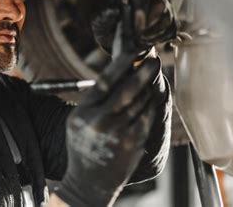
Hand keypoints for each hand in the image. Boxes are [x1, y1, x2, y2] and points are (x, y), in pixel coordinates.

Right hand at [54, 55, 161, 206]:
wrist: (88, 181)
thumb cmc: (83, 144)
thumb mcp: (78, 119)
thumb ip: (94, 99)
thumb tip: (117, 71)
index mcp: (82, 112)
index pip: (104, 81)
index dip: (121, 64)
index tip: (134, 51)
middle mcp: (99, 122)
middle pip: (127, 90)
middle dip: (143, 73)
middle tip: (154, 61)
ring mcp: (117, 133)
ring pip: (140, 102)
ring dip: (148, 89)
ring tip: (151, 80)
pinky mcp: (132, 143)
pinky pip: (147, 117)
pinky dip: (151, 105)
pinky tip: (151, 99)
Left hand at [91, 0, 177, 53]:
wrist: (114, 36)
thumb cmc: (106, 25)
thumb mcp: (99, 21)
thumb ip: (104, 15)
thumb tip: (114, 10)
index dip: (141, 12)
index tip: (135, 29)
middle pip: (161, 5)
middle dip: (150, 25)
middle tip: (139, 38)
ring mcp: (162, 7)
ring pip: (168, 18)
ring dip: (155, 33)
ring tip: (141, 41)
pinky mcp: (169, 20)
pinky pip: (172, 29)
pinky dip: (161, 38)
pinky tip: (148, 42)